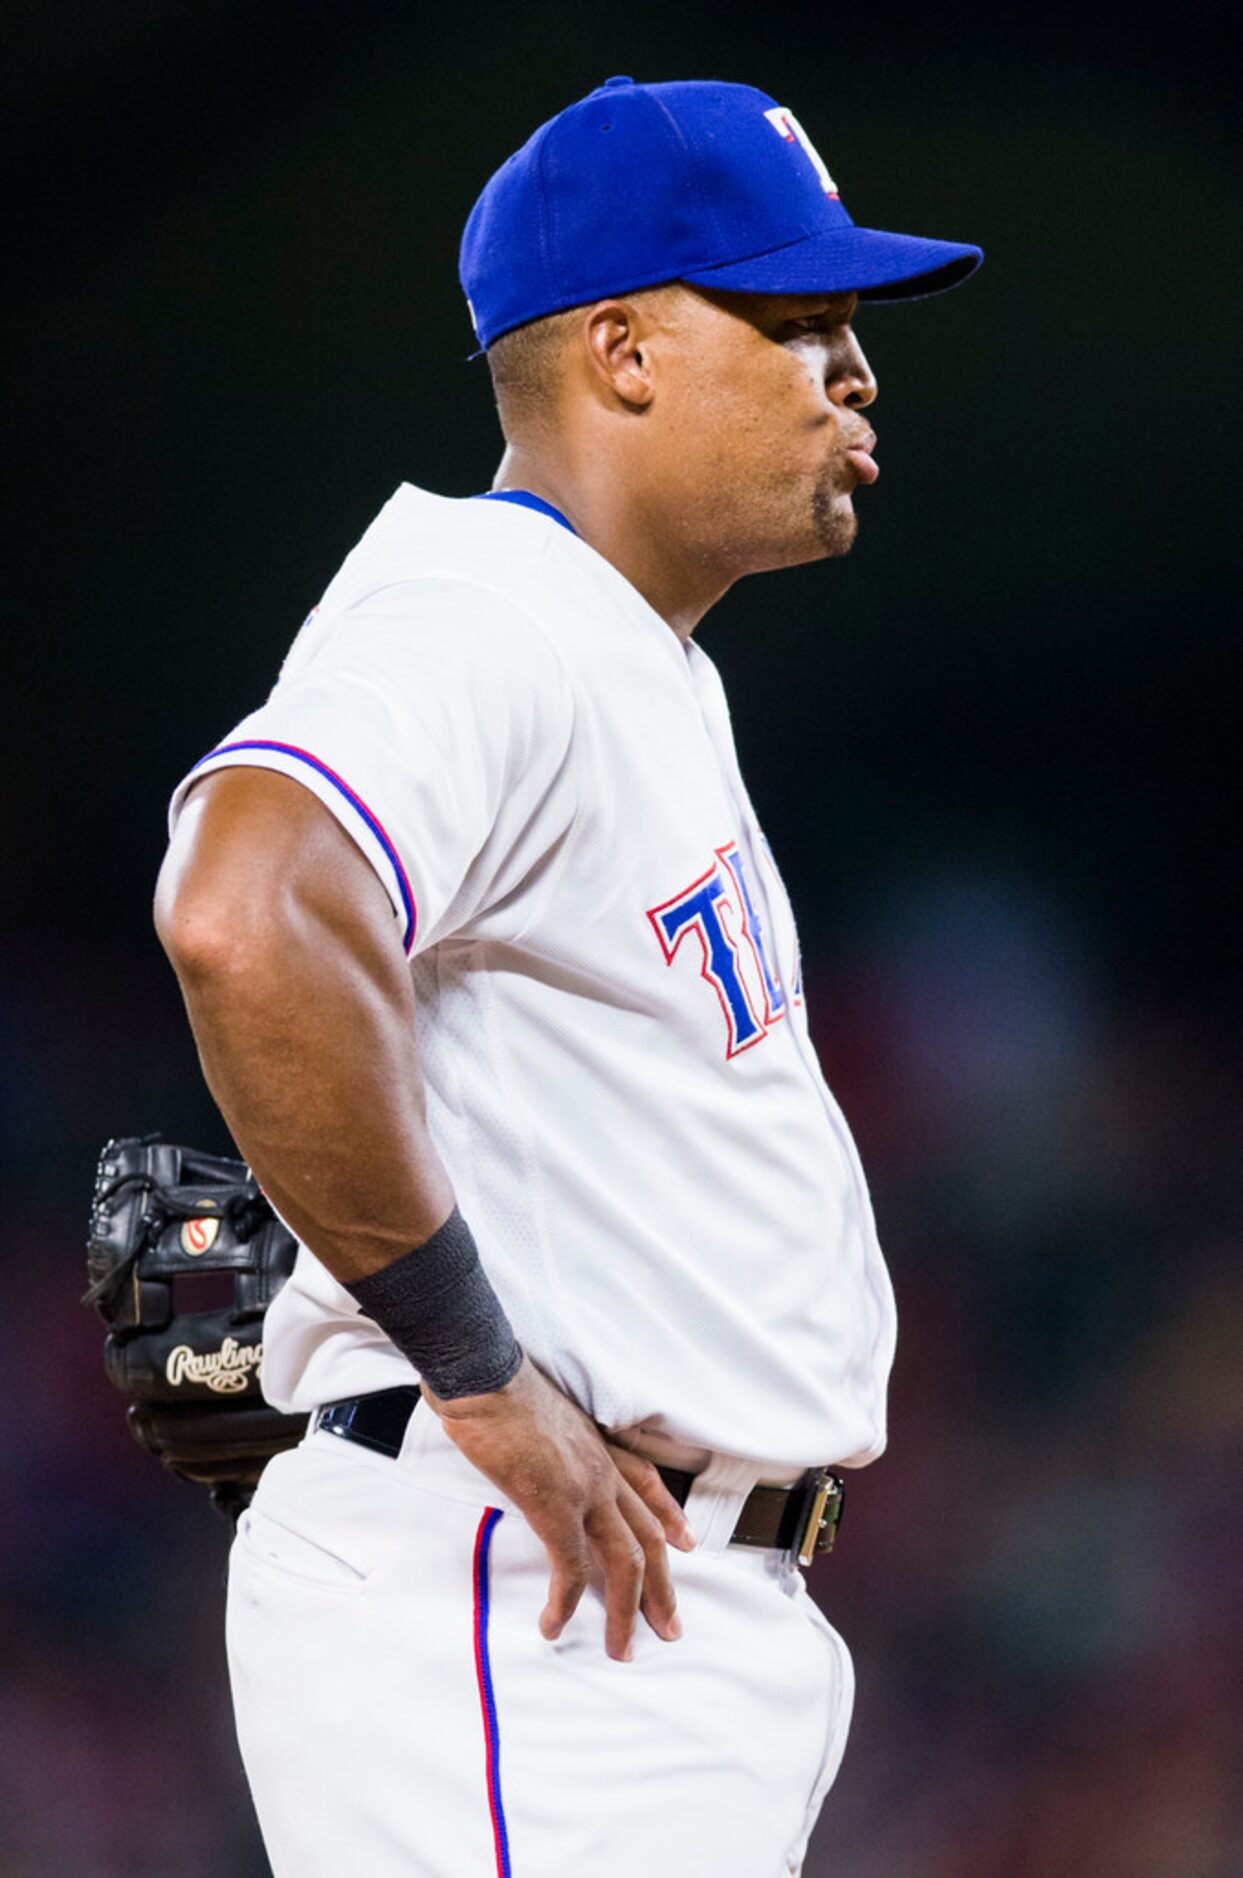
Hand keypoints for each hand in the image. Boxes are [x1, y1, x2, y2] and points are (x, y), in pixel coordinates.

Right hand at [422, 1356, 695, 1660]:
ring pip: (626, 1562)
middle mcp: (602, 1468)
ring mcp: (585, 1489)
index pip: (648, 1483)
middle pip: (648, 1536)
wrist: (483, 1373)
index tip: (688, 1543)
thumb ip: (545, 1439)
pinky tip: (554, 1627)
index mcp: (598, 1443)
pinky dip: (566, 1604)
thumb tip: (529, 1452)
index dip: (670, 1516)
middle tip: (670, 1626)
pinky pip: (571, 1569)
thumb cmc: (497, 1385)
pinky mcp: (555, 1507)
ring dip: (628, 1611)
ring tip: (624, 1649)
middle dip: (663, 1587)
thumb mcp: (538, 1411)